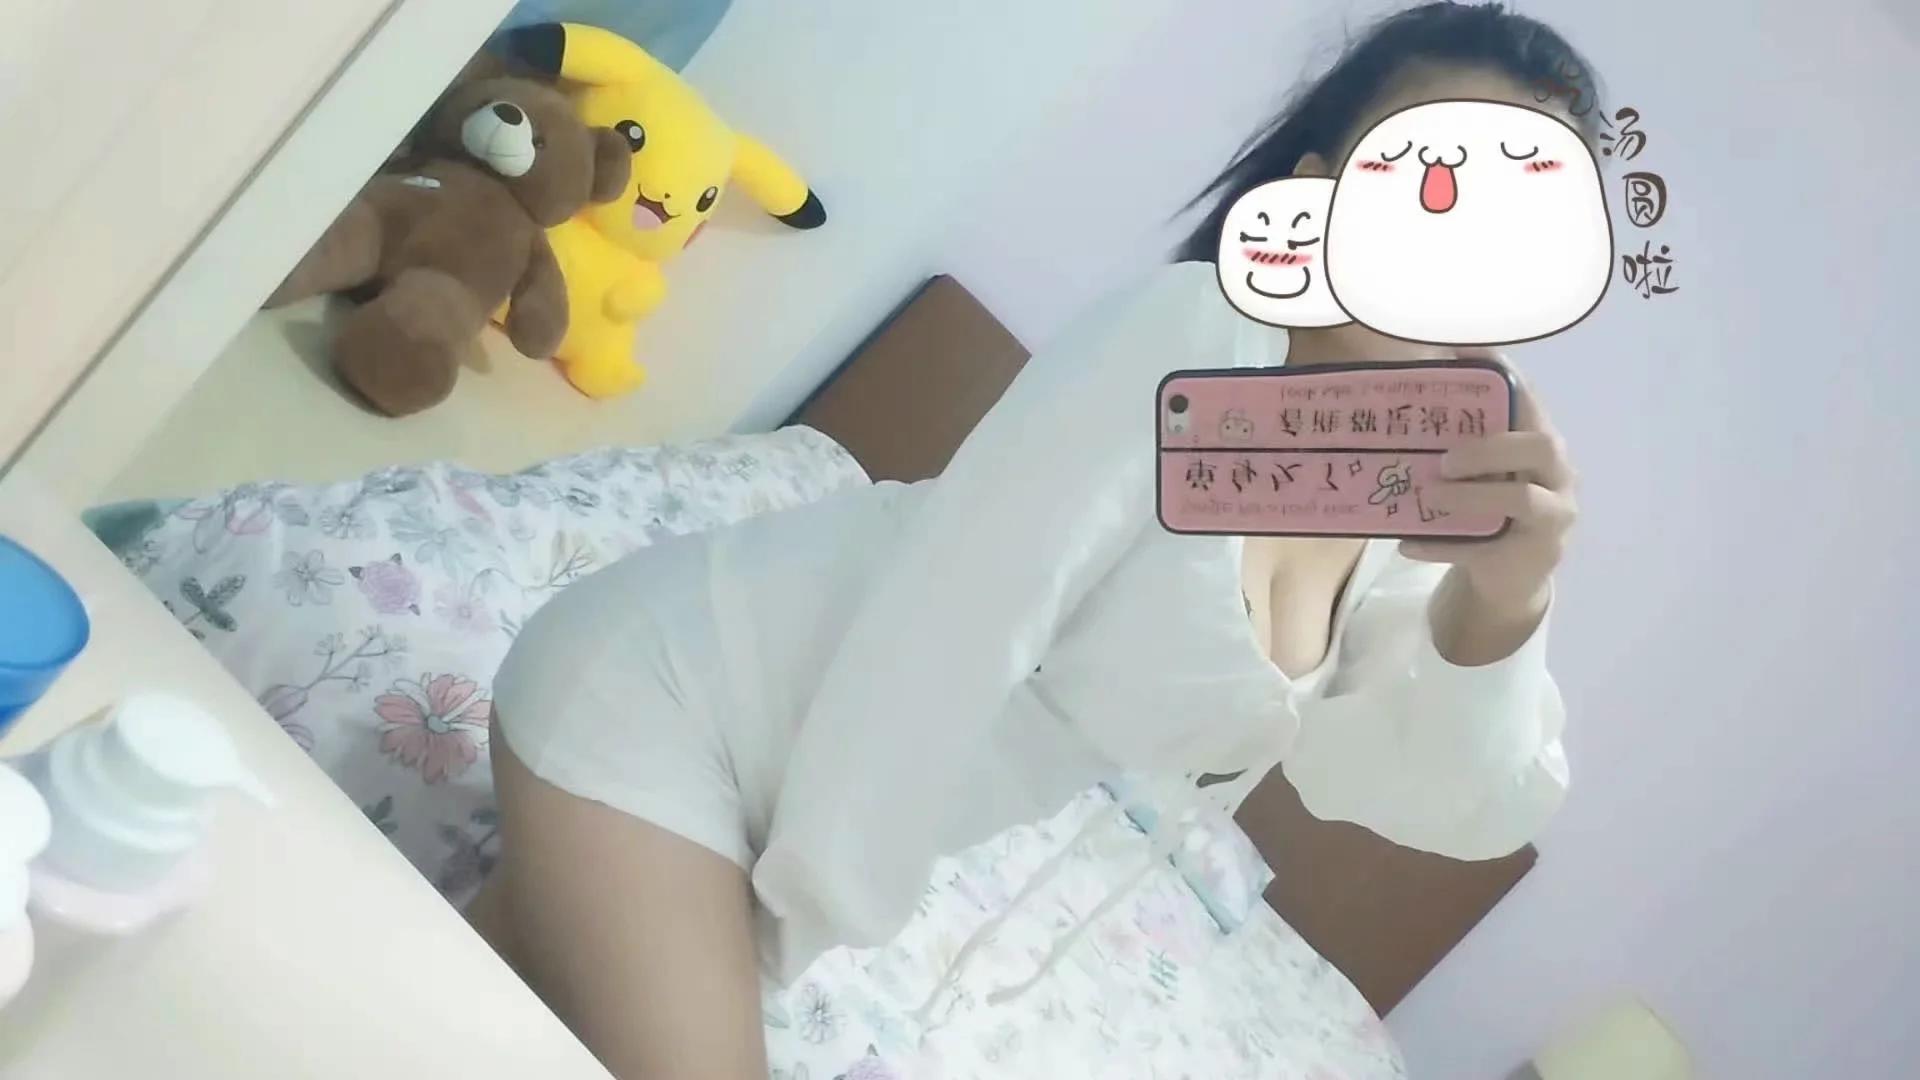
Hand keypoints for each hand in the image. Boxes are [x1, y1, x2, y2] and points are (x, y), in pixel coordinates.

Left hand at [1400, 356, 1576, 617]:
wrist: (1509, 576)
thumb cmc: (1491, 508)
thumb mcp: (1481, 470)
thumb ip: (1459, 440)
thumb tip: (1402, 395)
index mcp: (1541, 441)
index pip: (1529, 398)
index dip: (1502, 373)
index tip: (1461, 349)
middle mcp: (1558, 474)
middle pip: (1541, 446)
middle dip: (1488, 448)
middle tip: (1443, 459)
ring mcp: (1553, 517)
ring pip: (1522, 498)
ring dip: (1470, 495)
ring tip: (1430, 495)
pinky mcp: (1532, 557)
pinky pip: (1486, 550)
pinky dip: (1441, 545)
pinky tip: (1407, 543)